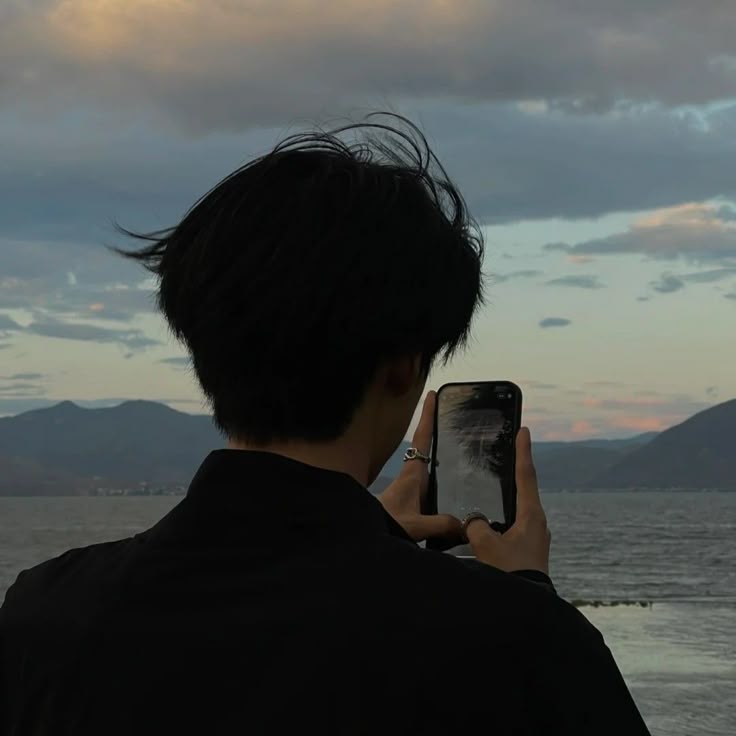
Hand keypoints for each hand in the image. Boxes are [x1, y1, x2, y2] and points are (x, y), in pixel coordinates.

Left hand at [378, 391, 463, 542]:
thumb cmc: (384, 525)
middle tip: (455, 415)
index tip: (432, 395)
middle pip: (427, 446)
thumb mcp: (415, 526)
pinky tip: (457, 492)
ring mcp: (411, 488)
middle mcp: (412, 476)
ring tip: (464, 449)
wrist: (362, 536)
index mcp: (412, 473)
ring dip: (442, 456)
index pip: (421, 438)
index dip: (427, 416)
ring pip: (430, 466)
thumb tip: (466, 524)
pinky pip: (431, 486)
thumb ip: (441, 524)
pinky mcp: (411, 502)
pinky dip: (444, 481)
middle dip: (438, 430)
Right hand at [465, 427, 550, 574]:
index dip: (523, 451)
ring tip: (491, 487)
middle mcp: (537, 523)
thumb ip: (475, 525)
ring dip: (506, 498)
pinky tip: (487, 524)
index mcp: (532, 516)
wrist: (526, 611)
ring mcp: (535, 538)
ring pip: (517, 510)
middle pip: (524, 489)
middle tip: (507, 452)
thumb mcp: (486, 545)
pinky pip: (512, 526)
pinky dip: (501, 518)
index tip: (524, 430)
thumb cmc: (509, 575)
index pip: (526, 475)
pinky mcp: (528, 551)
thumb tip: (473, 520)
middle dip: (514, 471)